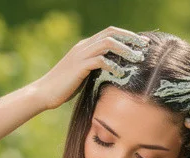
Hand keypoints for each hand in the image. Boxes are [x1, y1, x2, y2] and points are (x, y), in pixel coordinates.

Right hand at [29, 26, 148, 110]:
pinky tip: (121, 73)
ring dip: (125, 49)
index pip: (110, 33)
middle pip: (111, 33)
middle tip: (145, 46)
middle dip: (131, 38)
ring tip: (137, 59)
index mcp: (85, 46)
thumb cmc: (64, 87)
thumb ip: (96, 68)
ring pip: (108, 43)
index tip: (142, 43)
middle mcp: (84, 46)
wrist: (43, 93)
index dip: (127, 36)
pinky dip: (113, 65)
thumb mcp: (83, 74)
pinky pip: (100, 60)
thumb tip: (113, 70)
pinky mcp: (79, 67)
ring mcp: (81, 55)